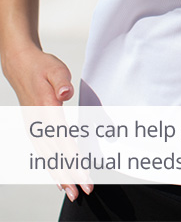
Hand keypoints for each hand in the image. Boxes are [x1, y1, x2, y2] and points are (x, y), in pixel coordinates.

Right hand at [2, 47, 92, 200]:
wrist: (21, 66)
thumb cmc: (41, 67)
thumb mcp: (55, 68)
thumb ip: (61, 81)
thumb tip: (65, 92)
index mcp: (46, 110)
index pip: (62, 140)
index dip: (74, 159)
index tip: (84, 174)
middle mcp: (38, 123)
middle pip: (56, 154)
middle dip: (71, 174)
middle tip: (83, 191)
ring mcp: (34, 127)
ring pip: (48, 157)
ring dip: (61, 175)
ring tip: (71, 191)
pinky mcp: (35, 128)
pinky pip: (44, 151)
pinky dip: (51, 166)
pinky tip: (59, 177)